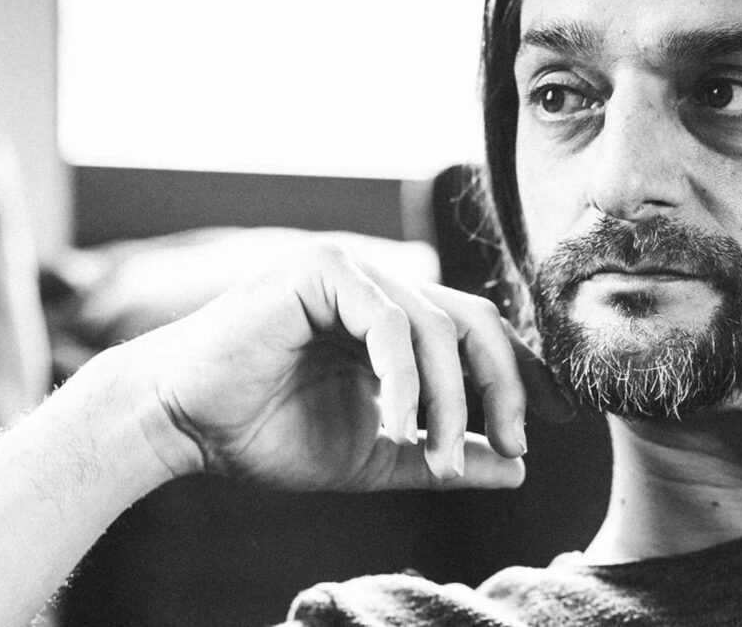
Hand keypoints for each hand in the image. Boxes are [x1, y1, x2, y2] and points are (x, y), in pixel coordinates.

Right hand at [128, 241, 573, 490]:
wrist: (183, 425)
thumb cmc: (268, 435)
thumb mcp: (376, 456)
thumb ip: (443, 457)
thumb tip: (517, 470)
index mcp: (397, 322)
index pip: (479, 335)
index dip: (523, 375)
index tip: (558, 423)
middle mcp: (382, 288)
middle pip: (474, 321)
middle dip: (505, 385)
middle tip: (519, 443)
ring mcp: (353, 273)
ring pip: (436, 325)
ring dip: (452, 398)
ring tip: (442, 458)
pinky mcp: (321, 271)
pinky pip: (387, 322)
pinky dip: (403, 378)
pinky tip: (398, 425)